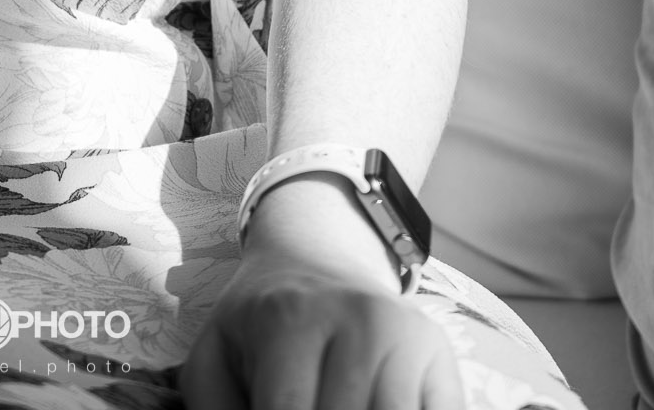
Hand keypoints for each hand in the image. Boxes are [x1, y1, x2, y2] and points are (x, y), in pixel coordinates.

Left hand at [181, 253, 463, 409]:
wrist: (315, 258)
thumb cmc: (258, 323)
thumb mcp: (216, 353)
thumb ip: (213, 408)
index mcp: (290, 319)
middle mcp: (359, 319)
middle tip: (306, 405)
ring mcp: (408, 333)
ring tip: (329, 401)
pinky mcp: (440, 352)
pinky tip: (368, 403)